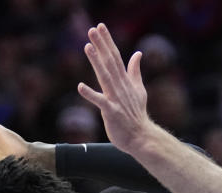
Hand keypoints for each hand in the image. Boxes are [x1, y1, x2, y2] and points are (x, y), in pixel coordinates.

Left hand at [77, 24, 152, 154]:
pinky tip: (80, 86)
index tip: (100, 27)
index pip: (115, 57)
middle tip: (93, 29)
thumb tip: (138, 53)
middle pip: (110, 62)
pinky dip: (90, 94)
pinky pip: (100, 102)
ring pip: (105, 77)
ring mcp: (116, 99)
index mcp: (124, 81)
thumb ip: (135, 71)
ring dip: (97, 63)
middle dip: (101, 45)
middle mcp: (120, 87)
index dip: (107, 42)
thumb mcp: (139, 89)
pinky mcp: (111, 112)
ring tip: (88, 47)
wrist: (141, 136)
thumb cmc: (136, 114)